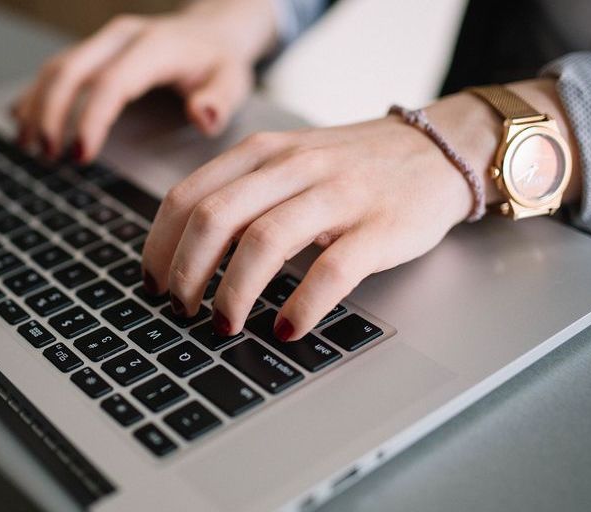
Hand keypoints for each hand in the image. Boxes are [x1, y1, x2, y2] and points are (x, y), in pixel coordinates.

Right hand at [11, 0, 277, 161]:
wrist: (212, 32)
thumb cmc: (218, 62)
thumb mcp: (233, 82)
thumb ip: (219, 101)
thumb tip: (202, 116)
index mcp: (154, 47)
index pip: (112, 82)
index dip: (91, 119)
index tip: (80, 156)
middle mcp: (121, 37)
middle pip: (71, 69)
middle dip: (52, 113)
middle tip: (47, 155)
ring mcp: (103, 41)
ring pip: (56, 67)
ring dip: (36, 106)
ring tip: (28, 146)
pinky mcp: (92, 50)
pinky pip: (55, 68)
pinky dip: (35, 94)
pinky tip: (21, 120)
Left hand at [140, 81, 580, 341]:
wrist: (439, 149)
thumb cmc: (353, 166)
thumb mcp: (288, 162)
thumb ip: (241, 193)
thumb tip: (183, 251)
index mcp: (263, 152)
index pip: (188, 196)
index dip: (160, 246)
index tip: (151, 283)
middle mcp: (294, 166)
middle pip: (215, 218)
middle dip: (186, 273)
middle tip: (181, 311)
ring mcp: (338, 194)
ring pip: (264, 241)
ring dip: (233, 292)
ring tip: (224, 325)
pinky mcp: (379, 227)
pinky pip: (331, 270)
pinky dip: (301, 305)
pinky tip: (286, 328)